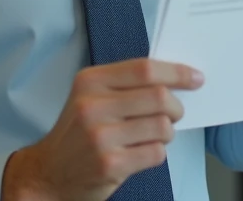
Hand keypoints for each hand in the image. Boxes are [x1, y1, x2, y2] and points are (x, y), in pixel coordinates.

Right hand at [2, 58, 203, 200]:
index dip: (176, 72)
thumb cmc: (76, 134)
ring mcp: (100, 136)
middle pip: (159, 96)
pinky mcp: (110, 164)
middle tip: (174, 114)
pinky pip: (156, 152)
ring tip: (154, 136)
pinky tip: (142, 152)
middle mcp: (92, 106)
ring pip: (162, 126)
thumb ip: (125, 85)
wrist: (48, 173)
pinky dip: (157, 152)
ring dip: (167, 132)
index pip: (144, 69)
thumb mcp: (90, 97)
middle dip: (176, 107)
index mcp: (90, 81)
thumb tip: (173, 80)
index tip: (195, 78)